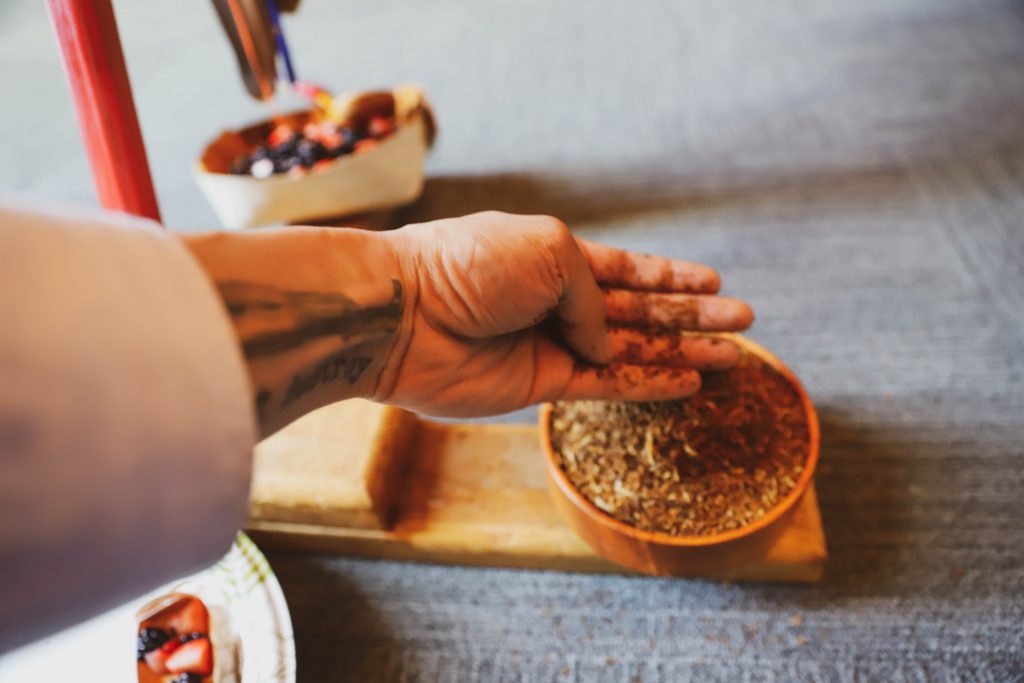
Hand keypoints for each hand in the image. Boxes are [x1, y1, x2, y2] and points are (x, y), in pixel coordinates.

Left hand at [375, 212, 752, 416]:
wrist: (405, 314)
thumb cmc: (469, 265)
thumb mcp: (549, 251)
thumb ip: (592, 294)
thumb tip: (608, 340)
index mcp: (557, 256)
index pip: (627, 267)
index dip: (671, 275)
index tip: (714, 281)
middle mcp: (558, 300)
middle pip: (641, 310)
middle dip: (693, 314)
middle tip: (744, 321)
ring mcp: (551, 343)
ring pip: (632, 349)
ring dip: (683, 352)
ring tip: (733, 356)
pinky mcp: (540, 383)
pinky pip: (606, 384)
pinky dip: (647, 382)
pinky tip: (687, 382)